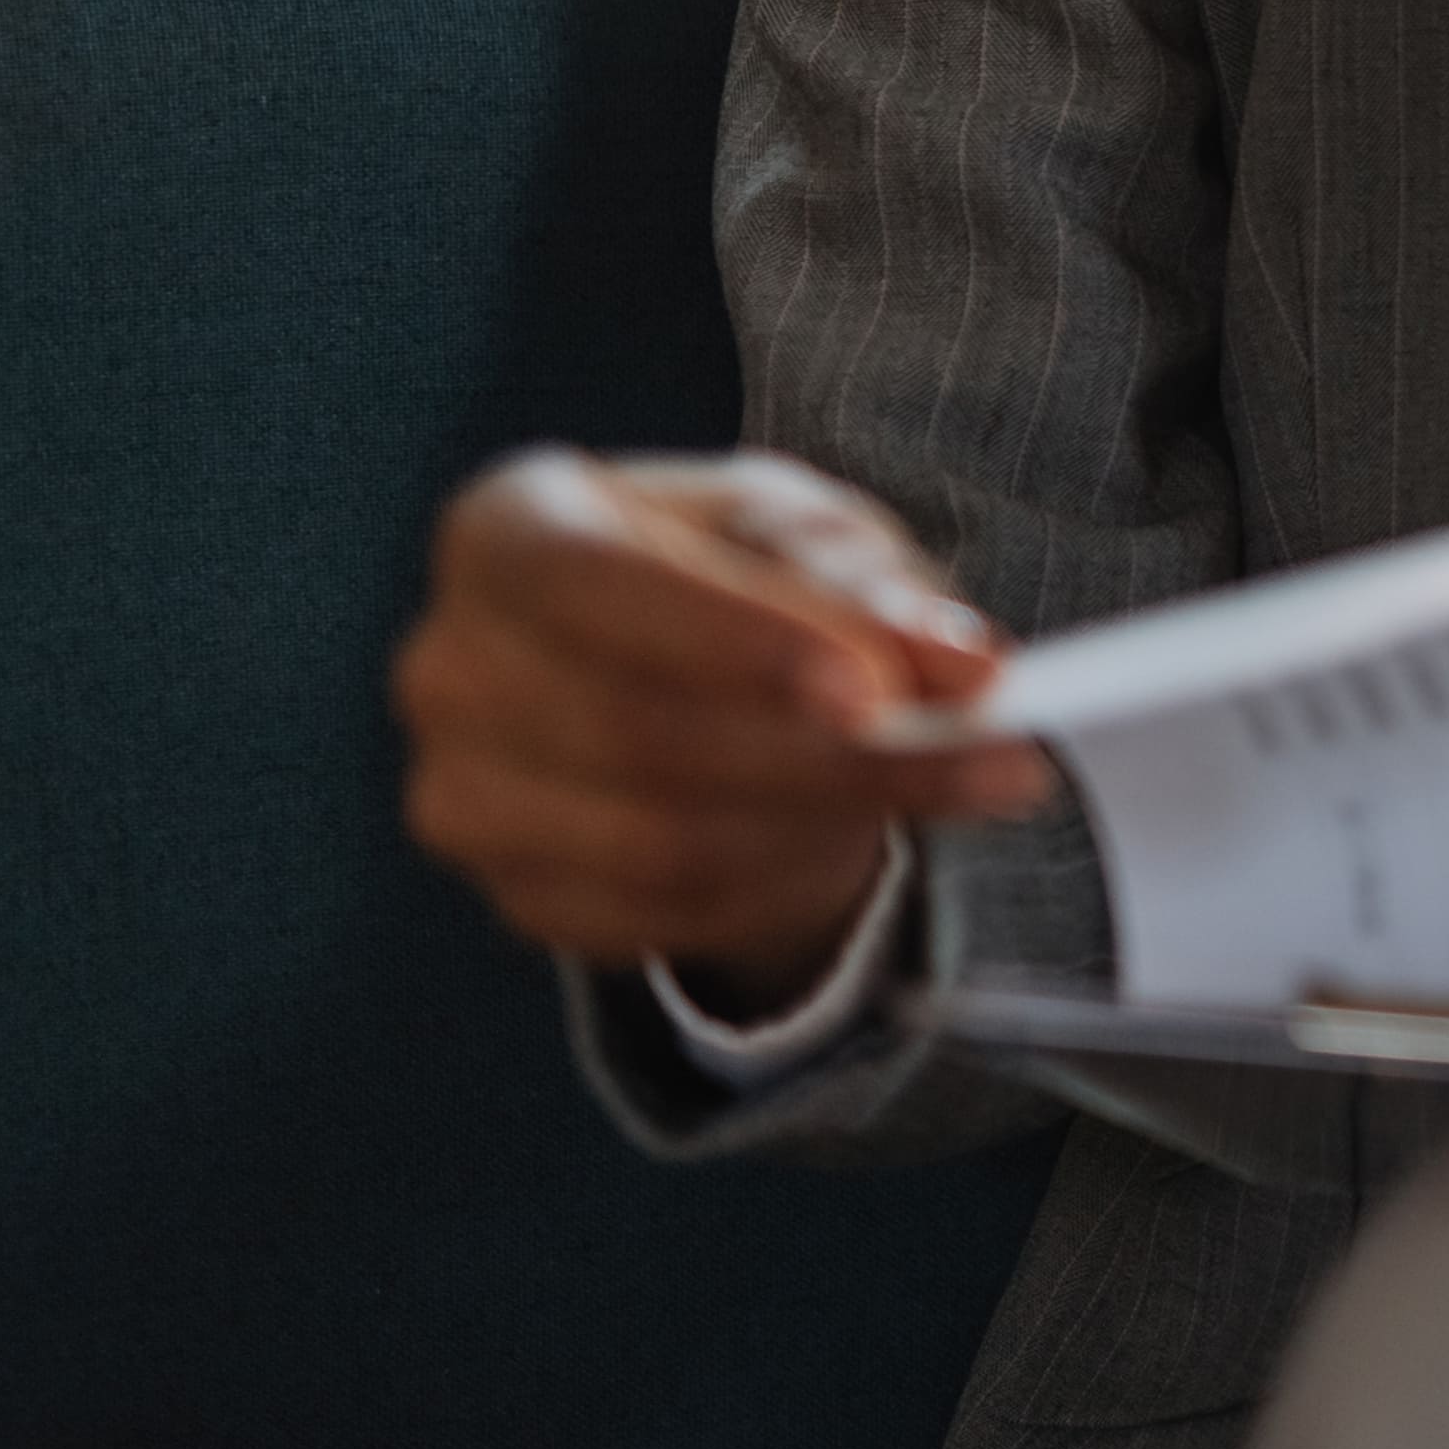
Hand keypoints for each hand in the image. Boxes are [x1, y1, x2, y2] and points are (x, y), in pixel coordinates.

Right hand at [394, 448, 1052, 1005]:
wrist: (692, 676)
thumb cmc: (741, 574)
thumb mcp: (811, 537)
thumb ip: (868, 591)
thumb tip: (957, 669)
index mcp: (506, 530)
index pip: (590, 586)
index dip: (730, 642)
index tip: (873, 688)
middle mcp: (450, 666)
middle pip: (635, 735)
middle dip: (834, 757)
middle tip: (998, 753)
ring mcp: (461, 794)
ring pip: (657, 846)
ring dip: (833, 823)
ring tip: (962, 783)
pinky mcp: (513, 893)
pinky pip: (662, 918)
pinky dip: (783, 882)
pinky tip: (856, 832)